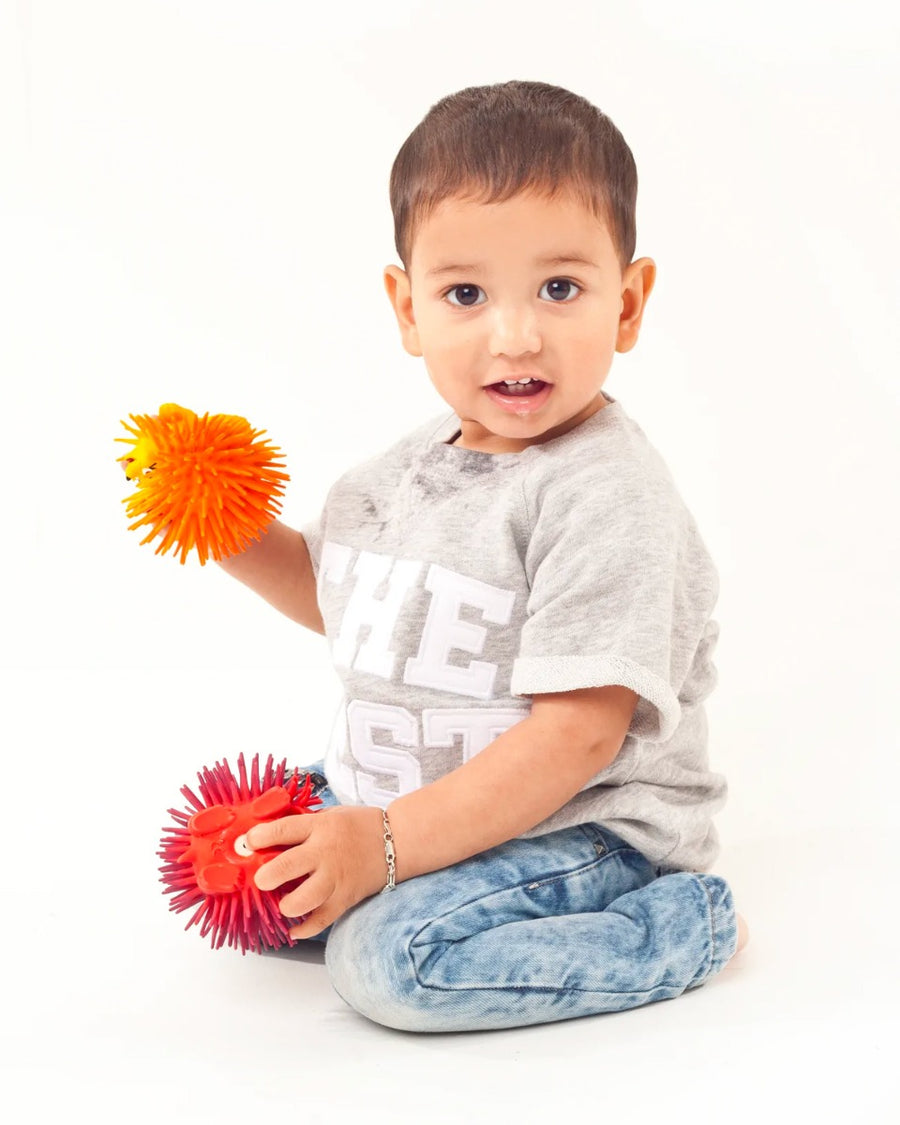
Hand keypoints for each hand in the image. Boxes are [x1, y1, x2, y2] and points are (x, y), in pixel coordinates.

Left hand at [247, 805, 386, 937]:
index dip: (259, 837)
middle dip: (265, 876)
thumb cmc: (359, 826)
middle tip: (262, 879)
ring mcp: (335, 878)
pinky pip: (320, 920)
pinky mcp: (345, 899)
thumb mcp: (330, 815)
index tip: (249, 843)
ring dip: (285, 905)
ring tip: (282, 902)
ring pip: (302, 900)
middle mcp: (325, 853)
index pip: (282, 830)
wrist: (398, 841)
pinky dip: (304, 929)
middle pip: (285, 867)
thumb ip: (303, 827)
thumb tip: (267, 838)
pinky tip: (294, 928)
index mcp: (320, 827)